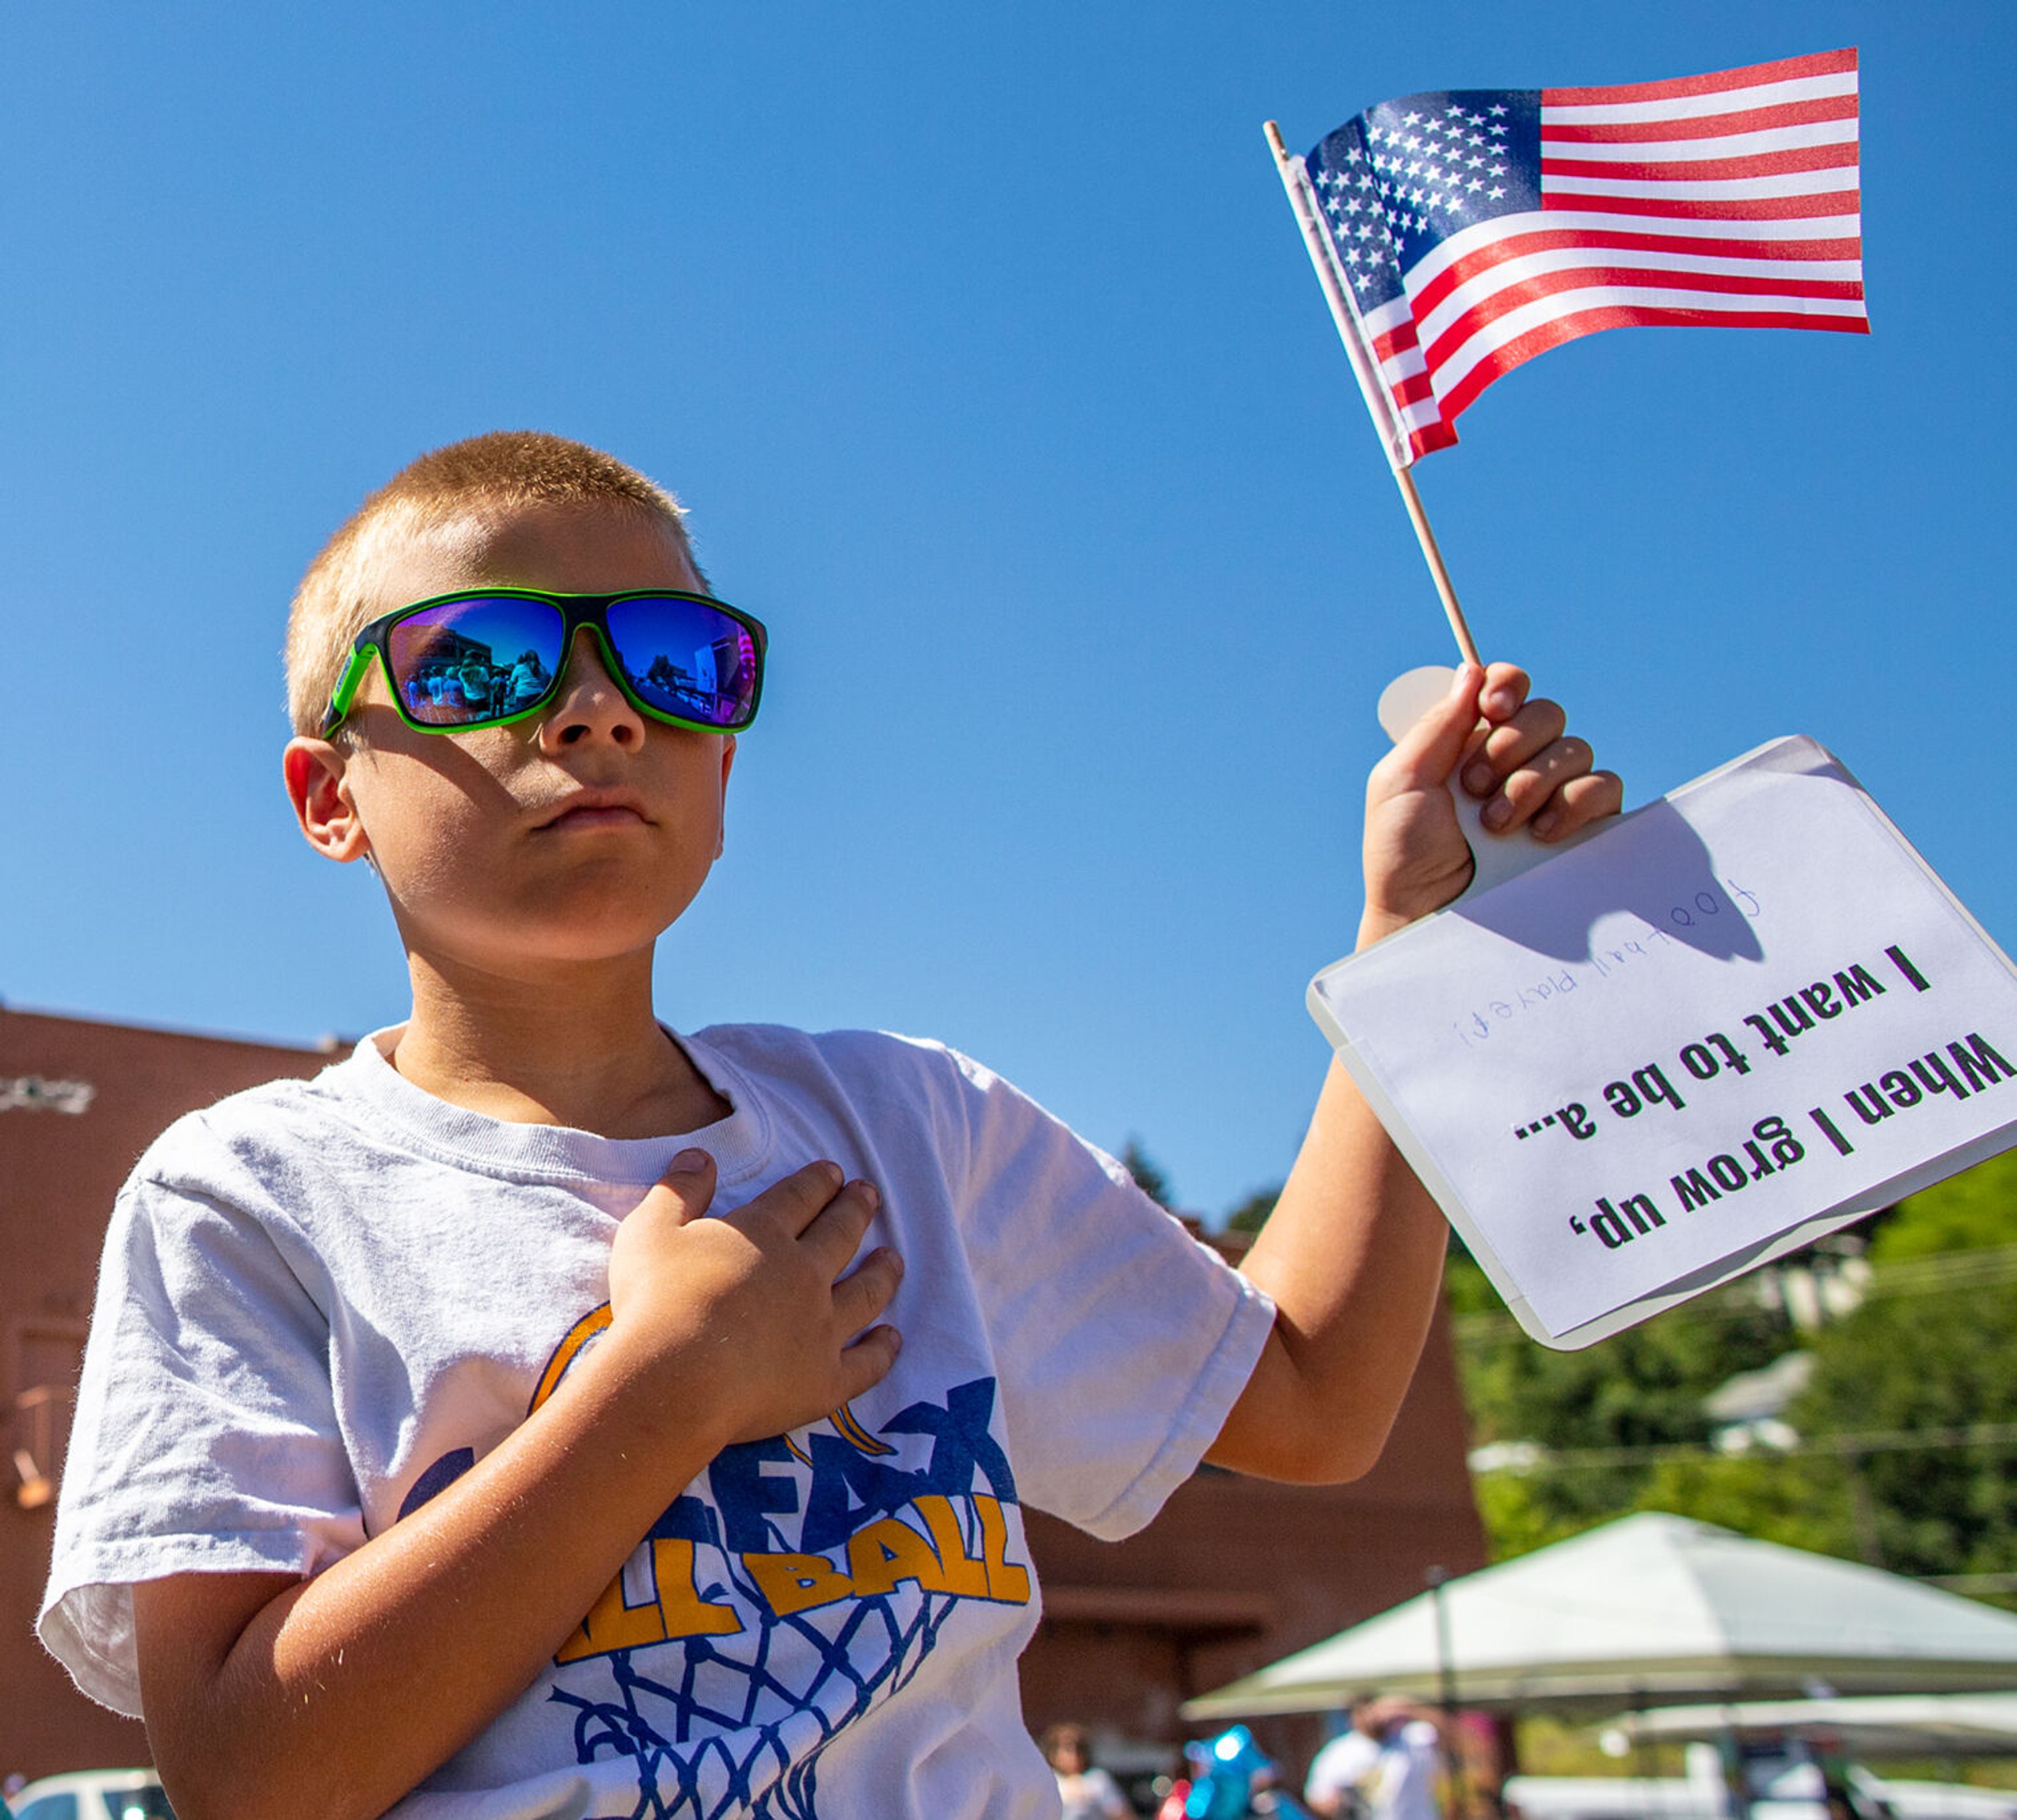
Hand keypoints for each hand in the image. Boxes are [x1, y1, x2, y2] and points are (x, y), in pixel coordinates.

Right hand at [605, 1153, 902, 1445]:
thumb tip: (701, 1156)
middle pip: (840, 1234)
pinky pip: (866, 1363)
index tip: (834, 1171)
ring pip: (866, 1291)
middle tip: (870, 1194)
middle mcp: (804, 1274)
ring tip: (894, 1258)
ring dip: (883, 1272)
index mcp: (764, 1235)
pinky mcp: (825, 1380)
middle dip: (856, 1210)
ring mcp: (821, 1328)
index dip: (818, 1181)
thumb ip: (678, 1190)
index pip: (800, 1198)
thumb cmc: (654, 1302)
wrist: (672, 1380)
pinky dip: (883, 1350)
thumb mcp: (650, 1231)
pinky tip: (892, 1339)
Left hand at [1359, 661, 1619, 943]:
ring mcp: (1551, 794)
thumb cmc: (1404, 855)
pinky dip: (1576, 801)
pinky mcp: (1582, 826)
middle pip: (1546, 712)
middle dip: (1512, 745)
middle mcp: (1515, 762)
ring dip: (1533, 782)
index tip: (1494, 705)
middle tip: (1477, 788)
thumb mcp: (1400, 783)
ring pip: (1574, 748)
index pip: (1507, 689)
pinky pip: (1604, 787)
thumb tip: (1471, 668)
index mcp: (1470, 742)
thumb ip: (1438, 724)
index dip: (1509, 685)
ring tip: (1498, 824)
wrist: (1428, 914)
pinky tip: (1542, 832)